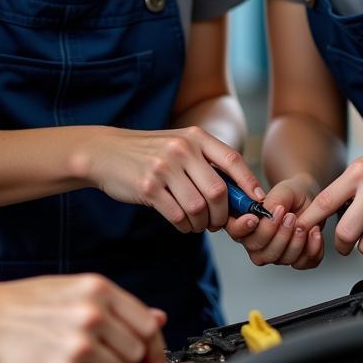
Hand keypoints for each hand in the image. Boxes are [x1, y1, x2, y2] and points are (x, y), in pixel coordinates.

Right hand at [0, 274, 168, 362]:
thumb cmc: (26, 304)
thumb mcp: (75, 289)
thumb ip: (117, 305)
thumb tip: (157, 318)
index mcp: (98, 289)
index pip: (147, 325)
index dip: (156, 348)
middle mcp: (91, 316)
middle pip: (135, 354)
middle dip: (121, 359)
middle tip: (98, 354)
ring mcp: (78, 346)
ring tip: (77, 359)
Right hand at [77, 126, 264, 232]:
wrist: (105, 153)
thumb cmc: (148, 153)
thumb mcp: (178, 145)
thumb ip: (205, 164)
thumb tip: (239, 196)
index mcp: (194, 137)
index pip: (232, 161)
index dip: (250, 184)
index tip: (257, 203)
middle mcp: (181, 149)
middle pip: (218, 192)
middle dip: (223, 214)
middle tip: (217, 222)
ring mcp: (164, 168)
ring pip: (199, 208)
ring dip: (202, 223)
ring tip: (197, 223)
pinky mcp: (148, 188)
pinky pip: (178, 216)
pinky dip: (185, 226)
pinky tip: (182, 223)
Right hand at [226, 173, 324, 268]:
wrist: (308, 199)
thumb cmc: (290, 194)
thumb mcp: (282, 191)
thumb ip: (272, 202)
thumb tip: (268, 214)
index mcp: (245, 223)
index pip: (235, 231)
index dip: (243, 228)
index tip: (255, 219)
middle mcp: (257, 242)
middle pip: (259, 252)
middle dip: (277, 235)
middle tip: (289, 216)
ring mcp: (276, 254)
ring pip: (280, 259)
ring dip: (294, 242)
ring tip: (301, 223)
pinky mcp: (295, 259)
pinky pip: (301, 263)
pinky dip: (312, 249)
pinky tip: (314, 232)